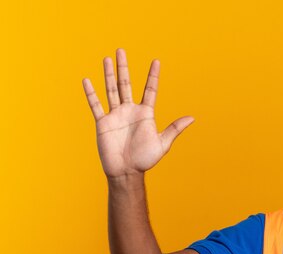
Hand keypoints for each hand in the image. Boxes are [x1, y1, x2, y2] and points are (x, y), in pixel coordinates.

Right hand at [82, 48, 193, 177]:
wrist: (127, 171)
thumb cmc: (145, 159)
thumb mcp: (163, 143)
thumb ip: (174, 129)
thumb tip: (192, 118)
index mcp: (145, 114)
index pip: (150, 90)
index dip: (153, 76)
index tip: (156, 61)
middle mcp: (130, 111)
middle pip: (126, 84)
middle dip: (124, 68)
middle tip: (121, 50)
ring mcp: (116, 115)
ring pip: (111, 90)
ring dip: (109, 74)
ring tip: (107, 59)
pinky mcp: (103, 123)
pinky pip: (96, 105)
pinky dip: (91, 93)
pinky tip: (87, 80)